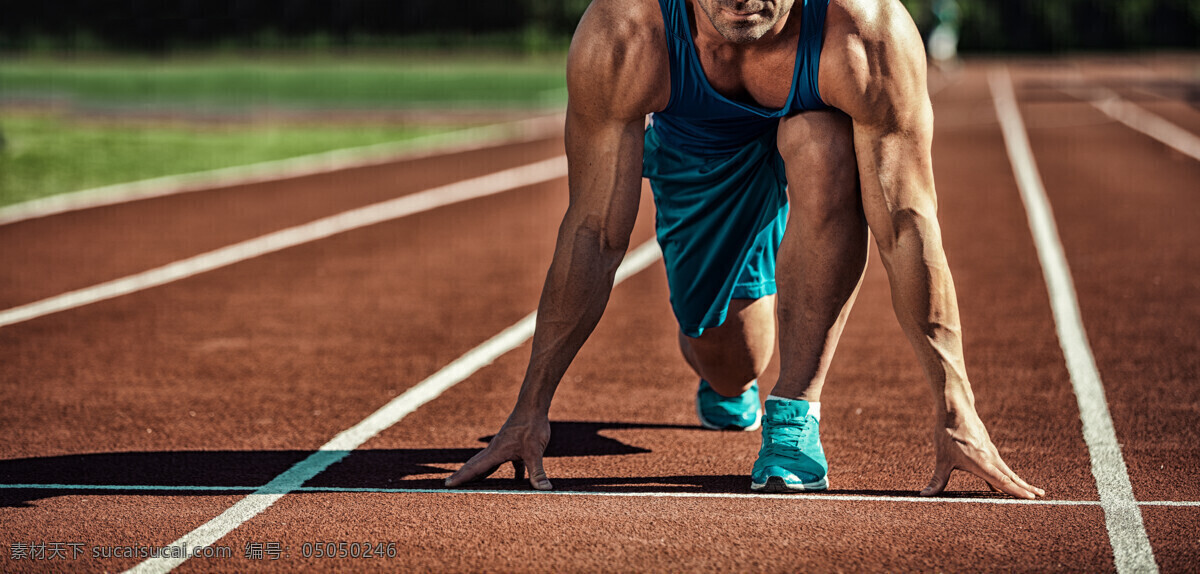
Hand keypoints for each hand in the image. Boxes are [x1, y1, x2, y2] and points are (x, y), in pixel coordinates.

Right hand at [445, 413, 552, 489]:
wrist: (533, 407)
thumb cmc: (531, 426)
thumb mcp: (535, 451)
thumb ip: (537, 472)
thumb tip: (544, 489)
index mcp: (496, 452)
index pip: (474, 468)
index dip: (461, 477)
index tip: (446, 484)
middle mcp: (495, 451)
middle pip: (475, 466)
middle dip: (463, 476)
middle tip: (448, 485)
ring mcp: (503, 449)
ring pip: (489, 466)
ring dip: (481, 476)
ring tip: (473, 488)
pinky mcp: (514, 448)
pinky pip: (508, 464)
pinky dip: (509, 475)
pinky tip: (515, 484)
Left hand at [920, 410, 1044, 498]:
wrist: (955, 409)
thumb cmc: (947, 434)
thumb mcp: (942, 459)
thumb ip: (937, 480)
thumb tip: (925, 495)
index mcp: (981, 463)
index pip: (1002, 481)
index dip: (1016, 491)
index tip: (1031, 498)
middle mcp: (990, 458)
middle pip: (1011, 477)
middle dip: (1025, 488)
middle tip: (1041, 497)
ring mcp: (990, 453)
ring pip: (1007, 471)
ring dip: (1020, 481)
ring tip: (1033, 491)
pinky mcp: (988, 448)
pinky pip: (1000, 465)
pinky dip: (1007, 475)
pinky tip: (1005, 483)